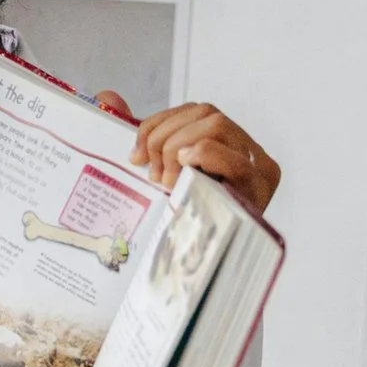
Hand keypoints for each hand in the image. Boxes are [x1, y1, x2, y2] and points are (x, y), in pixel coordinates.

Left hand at [97, 93, 280, 214]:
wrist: (199, 269)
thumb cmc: (181, 221)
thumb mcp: (160, 174)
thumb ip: (141, 137)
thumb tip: (108, 96)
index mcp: (226, 145)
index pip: (195, 112)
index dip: (160, 124)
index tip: (136, 155)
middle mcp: (247, 152)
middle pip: (206, 114)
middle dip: (166, 137)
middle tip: (150, 174)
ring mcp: (257, 169)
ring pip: (216, 126)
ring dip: (179, 149)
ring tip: (166, 182)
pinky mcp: (259, 191)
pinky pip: (234, 160)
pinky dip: (203, 155)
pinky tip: (184, 169)